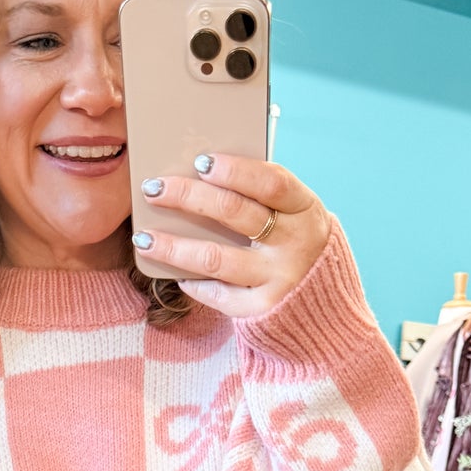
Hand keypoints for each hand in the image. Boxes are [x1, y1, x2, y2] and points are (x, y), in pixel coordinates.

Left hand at [132, 152, 330, 318]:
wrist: (326, 307)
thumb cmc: (297, 246)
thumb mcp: (295, 216)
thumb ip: (263, 198)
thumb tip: (203, 174)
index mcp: (306, 209)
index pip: (271, 182)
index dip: (235, 170)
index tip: (200, 160)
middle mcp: (294, 244)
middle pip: (235, 214)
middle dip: (189, 197)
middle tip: (153, 188)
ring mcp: (278, 279)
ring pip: (216, 257)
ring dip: (174, 246)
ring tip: (143, 237)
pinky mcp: (262, 309)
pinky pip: (219, 294)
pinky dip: (194, 283)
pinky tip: (175, 272)